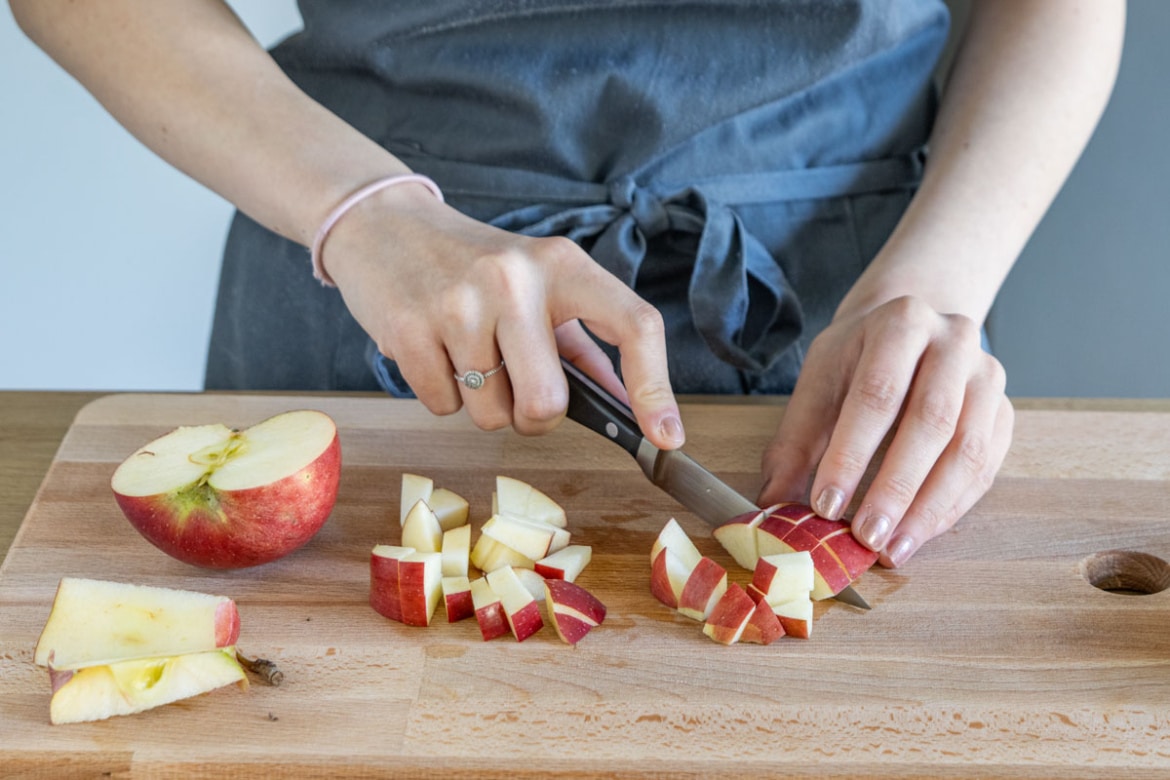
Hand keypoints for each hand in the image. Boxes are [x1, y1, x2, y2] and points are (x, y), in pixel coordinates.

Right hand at [321, 180, 684, 449]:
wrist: (384, 225)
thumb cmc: (471, 264)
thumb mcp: (537, 286)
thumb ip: (583, 347)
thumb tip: (629, 408)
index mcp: (562, 264)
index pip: (633, 325)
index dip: (655, 389)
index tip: (667, 437)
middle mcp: (515, 279)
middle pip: (547, 403)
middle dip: (533, 416)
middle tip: (515, 387)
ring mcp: (459, 304)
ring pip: (491, 414)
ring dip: (482, 402)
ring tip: (464, 353)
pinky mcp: (408, 329)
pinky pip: (442, 408)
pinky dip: (441, 395)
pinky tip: (434, 350)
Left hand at [757, 295, 1013, 567]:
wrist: (907, 328)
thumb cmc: (857, 360)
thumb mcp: (819, 383)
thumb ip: (795, 442)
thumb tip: (772, 503)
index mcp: (901, 324)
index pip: (876, 395)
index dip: (850, 454)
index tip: (825, 505)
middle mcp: (955, 342)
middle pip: (931, 422)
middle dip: (895, 488)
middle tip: (867, 537)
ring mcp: (988, 377)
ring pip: (968, 450)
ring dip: (929, 508)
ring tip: (893, 549)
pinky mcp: (1005, 413)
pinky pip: (985, 468)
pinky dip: (951, 508)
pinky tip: (919, 534)